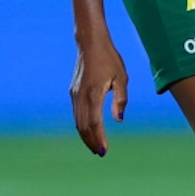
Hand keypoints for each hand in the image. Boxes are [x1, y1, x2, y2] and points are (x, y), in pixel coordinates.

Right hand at [70, 34, 128, 155]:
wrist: (90, 42)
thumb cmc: (109, 58)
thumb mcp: (121, 77)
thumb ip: (120, 100)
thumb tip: (119, 120)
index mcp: (93, 93)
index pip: (95, 123)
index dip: (99, 138)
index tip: (104, 151)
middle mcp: (81, 96)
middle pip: (83, 126)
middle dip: (91, 141)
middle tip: (100, 153)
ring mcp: (75, 94)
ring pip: (77, 121)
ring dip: (85, 135)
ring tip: (95, 145)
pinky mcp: (73, 92)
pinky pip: (76, 114)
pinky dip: (81, 125)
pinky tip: (89, 130)